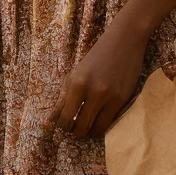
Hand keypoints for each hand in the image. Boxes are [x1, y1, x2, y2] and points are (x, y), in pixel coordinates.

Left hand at [56, 15, 151, 139]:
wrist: (124, 41)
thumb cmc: (96, 57)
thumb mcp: (75, 74)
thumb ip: (63, 97)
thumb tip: (51, 121)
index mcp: (77, 84)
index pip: (65, 117)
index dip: (62, 126)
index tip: (63, 127)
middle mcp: (93, 92)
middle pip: (80, 125)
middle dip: (75, 132)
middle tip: (73, 131)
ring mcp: (110, 97)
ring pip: (95, 128)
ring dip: (88, 132)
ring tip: (85, 130)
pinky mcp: (123, 100)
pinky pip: (109, 122)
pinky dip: (101, 126)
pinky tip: (97, 123)